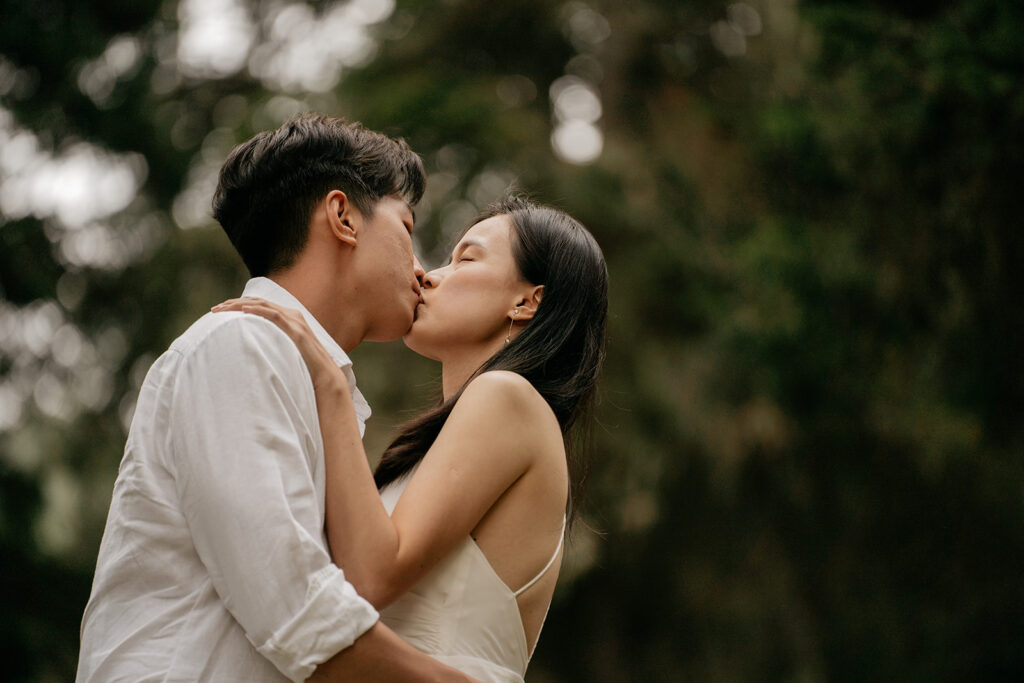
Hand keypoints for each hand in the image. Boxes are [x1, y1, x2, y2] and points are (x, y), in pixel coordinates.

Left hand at [211, 297, 347, 393]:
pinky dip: (258, 311)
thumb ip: (271, 345)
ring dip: (240, 305)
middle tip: (215, 309)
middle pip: (258, 302)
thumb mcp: (283, 352)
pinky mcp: (296, 330)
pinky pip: (274, 315)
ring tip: (223, 308)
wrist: (325, 376)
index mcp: (288, 319)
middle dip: (234, 303)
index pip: (259, 306)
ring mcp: (295, 321)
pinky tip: (243, 311)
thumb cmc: (304, 367)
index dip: (238, 305)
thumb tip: (251, 352)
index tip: (221, 311)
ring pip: (263, 306)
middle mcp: (292, 315)